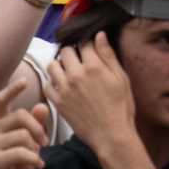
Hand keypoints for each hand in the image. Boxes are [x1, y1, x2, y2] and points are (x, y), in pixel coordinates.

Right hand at [0, 76, 49, 168]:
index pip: (1, 100)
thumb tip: (41, 106)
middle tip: (45, 142)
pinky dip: (34, 159)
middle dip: (38, 128)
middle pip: (20, 115)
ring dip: (35, 146)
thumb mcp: (30, 144)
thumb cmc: (17, 166)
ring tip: (37, 157)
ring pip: (22, 134)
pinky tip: (38, 165)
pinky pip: (21, 151)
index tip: (25, 80)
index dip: (12, 89)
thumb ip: (36, 125)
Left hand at [46, 33, 138, 160]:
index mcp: (94, 66)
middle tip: (79, 59)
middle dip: (72, 51)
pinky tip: (62, 85)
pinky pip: (47, 85)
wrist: (110, 134)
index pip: (84, 43)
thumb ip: (108, 55)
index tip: (90, 48)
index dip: (88, 43)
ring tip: (68, 70)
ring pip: (52, 65)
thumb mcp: (121, 78)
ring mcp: (64, 88)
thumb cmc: (121, 106)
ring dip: (60, 64)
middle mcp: (76, 74)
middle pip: (65, 51)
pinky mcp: (58, 102)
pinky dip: (53, 82)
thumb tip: (99, 34)